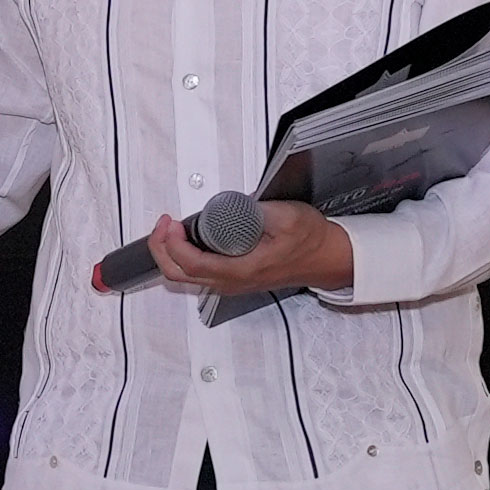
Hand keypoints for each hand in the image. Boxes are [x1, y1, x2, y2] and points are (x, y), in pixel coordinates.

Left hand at [149, 199, 353, 298]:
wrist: (327, 258)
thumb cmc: (311, 240)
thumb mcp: (288, 217)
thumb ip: (259, 212)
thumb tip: (233, 206)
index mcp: (242, 270)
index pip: (192, 264)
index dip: (173, 244)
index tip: (171, 222)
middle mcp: (231, 282)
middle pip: (179, 275)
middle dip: (162, 248)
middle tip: (164, 222)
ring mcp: (231, 282)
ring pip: (185, 276)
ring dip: (170, 252)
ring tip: (170, 227)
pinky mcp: (233, 278)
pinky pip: (196, 273)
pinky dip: (182, 255)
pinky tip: (185, 236)